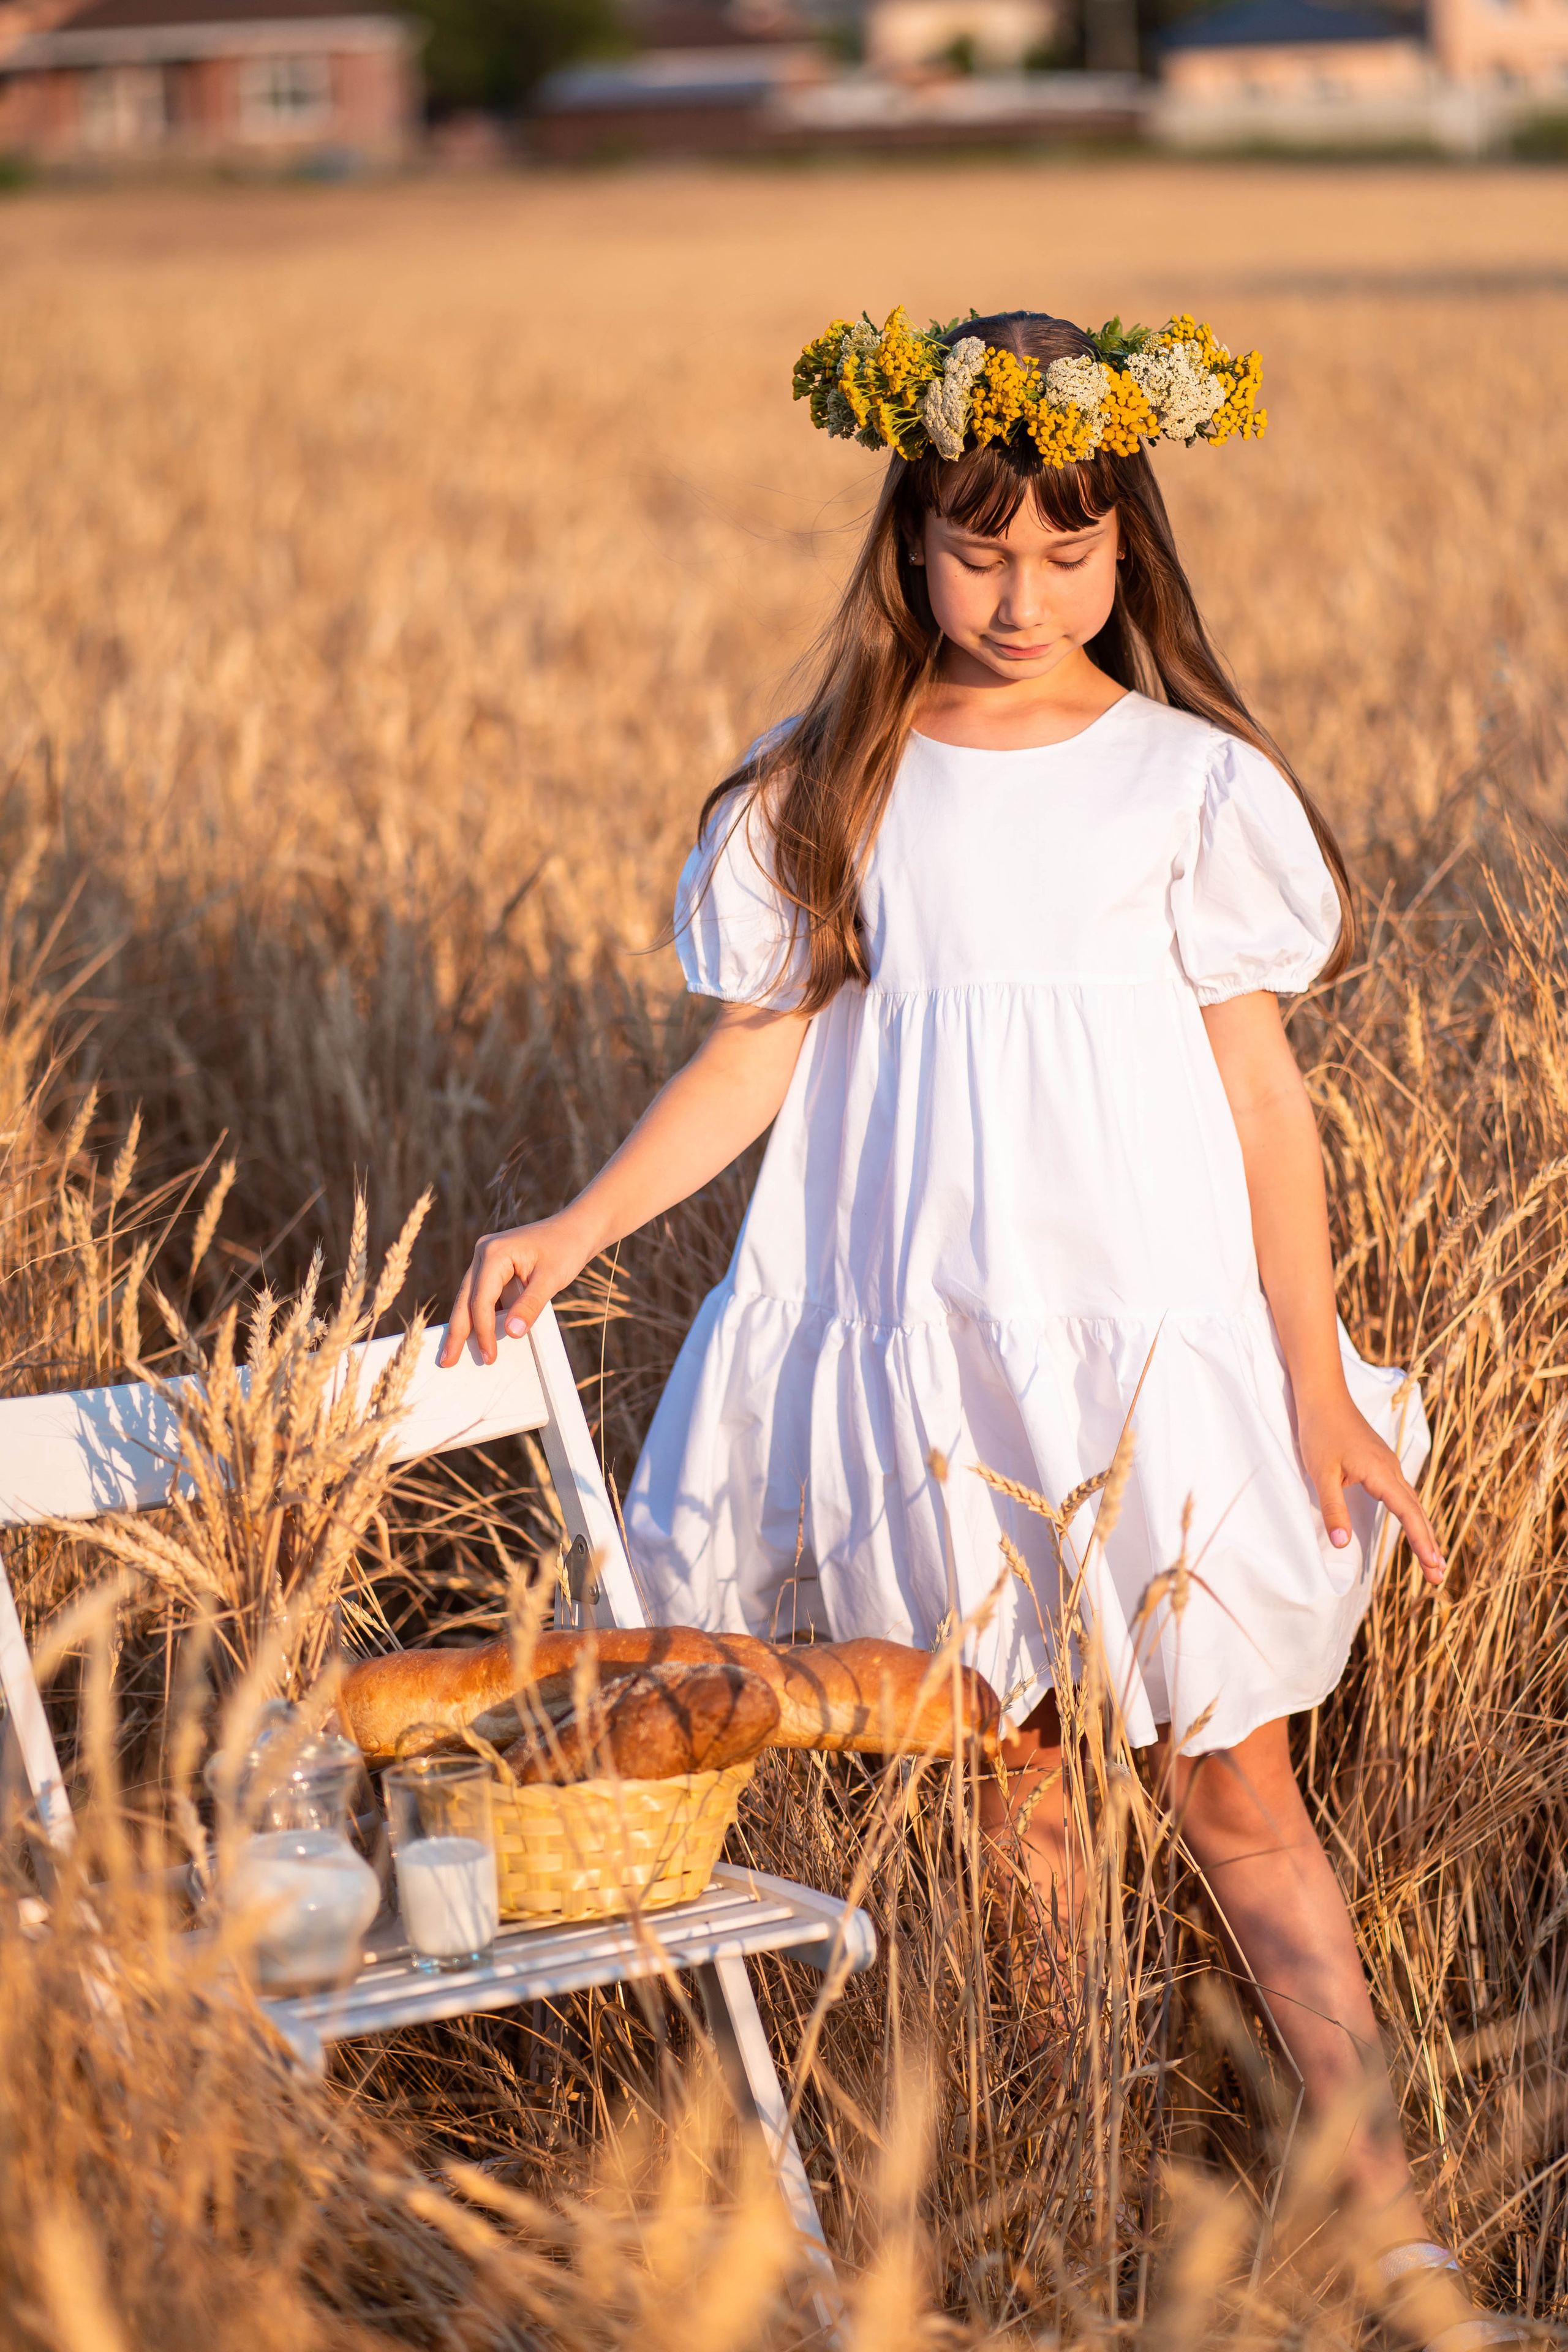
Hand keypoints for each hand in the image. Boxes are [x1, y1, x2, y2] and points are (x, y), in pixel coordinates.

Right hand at [437, 1215, 590, 1366]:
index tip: (489, 1356)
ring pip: (469, 1297)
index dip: (484, 1331)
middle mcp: (483, 1253)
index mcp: (494, 1253)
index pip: (481, 1300)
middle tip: (446, 1361)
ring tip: (453, 1353)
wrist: (576, 1229)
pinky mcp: (493, 1266)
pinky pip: (482, 1294)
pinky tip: (477, 1336)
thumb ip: (530, 1306)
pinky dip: (481, 1315)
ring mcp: (486, 1258)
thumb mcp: (552, 1279)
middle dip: (457, 1331)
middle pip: (465, 1298)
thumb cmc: (566, 1250)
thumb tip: (511, 1334)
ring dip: (465, 1325)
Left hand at [1297, 1388, 1445, 1586]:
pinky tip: (1415, 1528)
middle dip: (1428, 1546)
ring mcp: (1389, 1465)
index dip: (1420, 1541)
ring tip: (1433, 1562)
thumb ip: (1333, 1508)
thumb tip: (1342, 1544)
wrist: (1324, 1396)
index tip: (1433, 1566)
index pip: (1407, 1513)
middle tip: (1438, 1578)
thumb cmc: (1320, 1431)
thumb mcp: (1321, 1473)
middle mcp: (1392, 1469)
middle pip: (1416, 1512)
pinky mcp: (1382, 1464)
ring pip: (1412, 1504)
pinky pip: (1404, 1495)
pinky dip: (1413, 1516)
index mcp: (1381, 1472)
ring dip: (1423, 1532)